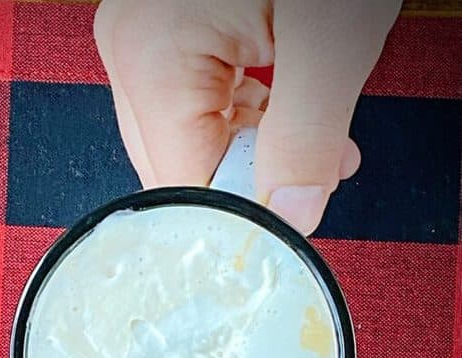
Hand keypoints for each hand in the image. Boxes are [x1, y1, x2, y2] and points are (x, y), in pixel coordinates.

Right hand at [94, 0, 400, 233]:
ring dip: (251, 154)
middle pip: (176, 167)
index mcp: (151, 53)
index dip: (238, 214)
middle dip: (248, 182)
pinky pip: (191, 107)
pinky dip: (241, 122)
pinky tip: (285, 113)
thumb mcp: (332, 32)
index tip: (292, 221)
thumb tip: (291, 214)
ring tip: (318, 140)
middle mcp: (129, 50)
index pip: (181, 185)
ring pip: (185, 142)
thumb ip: (309, 133)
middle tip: (317, 172)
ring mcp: (140, 41)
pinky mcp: (162, 36)